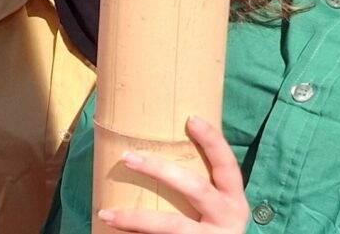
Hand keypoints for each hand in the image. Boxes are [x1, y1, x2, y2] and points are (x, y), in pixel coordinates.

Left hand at [97, 115, 249, 232]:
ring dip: (135, 218)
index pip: (227, 165)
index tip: (191, 118)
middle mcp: (228, 219)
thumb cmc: (209, 226)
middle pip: (196, 188)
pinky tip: (115, 232)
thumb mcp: (212, 206)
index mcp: (233, 200)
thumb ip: (194, 185)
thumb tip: (152, 153)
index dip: (213, 141)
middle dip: (159, 170)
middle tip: (126, 156)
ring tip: (106, 213)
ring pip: (172, 226)